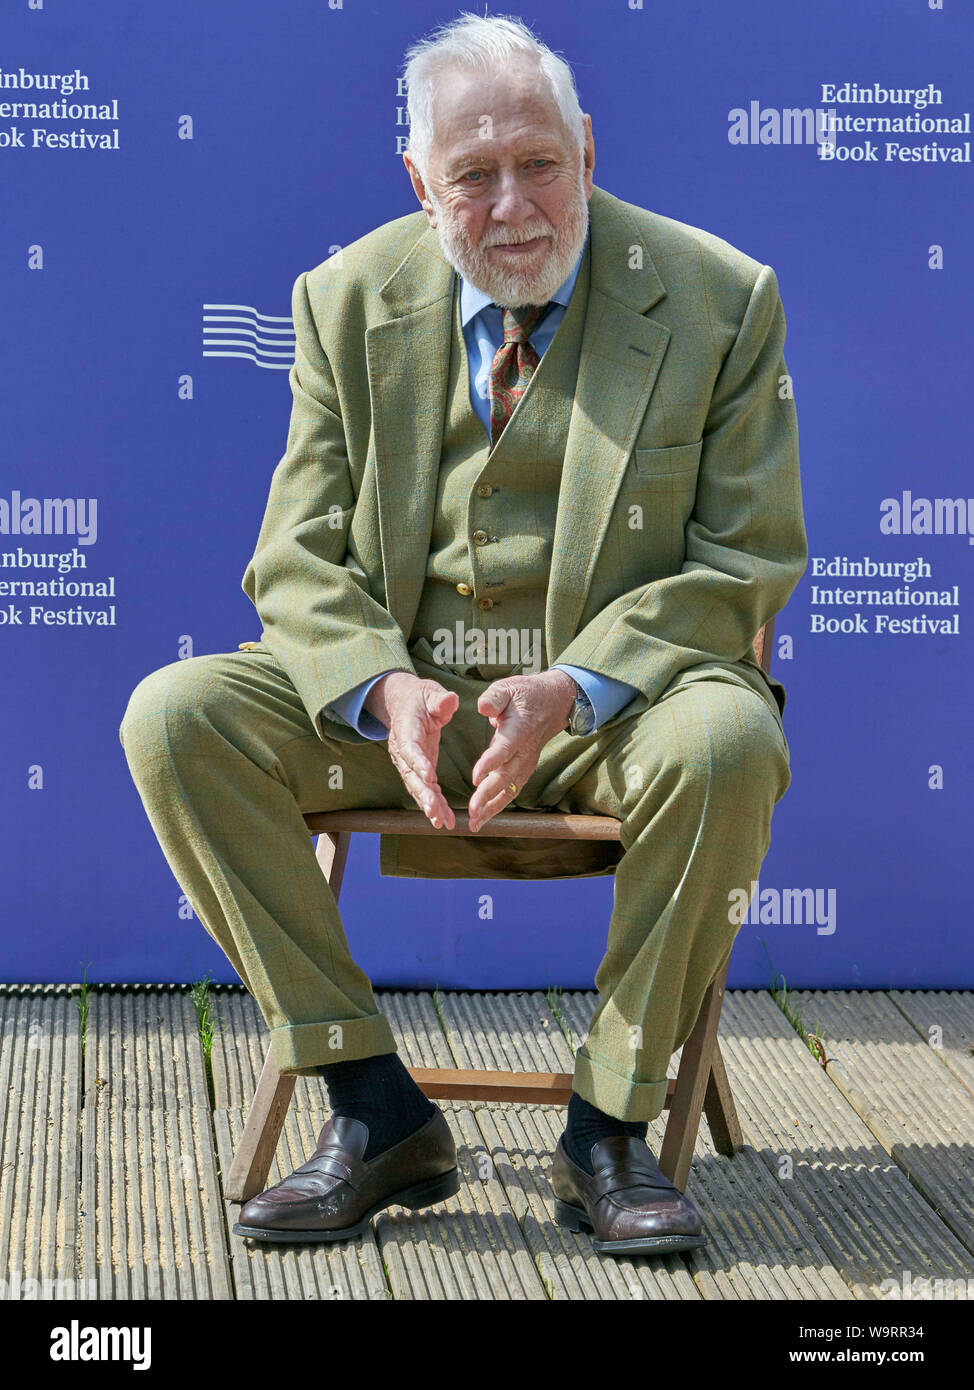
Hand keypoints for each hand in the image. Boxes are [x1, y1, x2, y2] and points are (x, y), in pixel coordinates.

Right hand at [365, 672, 458, 828]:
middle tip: (433, 810)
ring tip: (440, 822)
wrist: (406, 705)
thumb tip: (450, 700)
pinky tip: (445, 821)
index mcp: (406, 729)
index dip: (418, 762)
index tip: (429, 776)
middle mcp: (403, 750)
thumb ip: (439, 699)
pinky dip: (435, 806)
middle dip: (422, 793)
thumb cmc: (421, 698)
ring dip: (428, 806)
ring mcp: (409, 763)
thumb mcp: (430, 693)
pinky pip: (426, 790)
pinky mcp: (419, 771)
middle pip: (410, 775)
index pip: (410, 748)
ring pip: (417, 787)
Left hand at [467, 669, 576, 832]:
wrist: (554, 703)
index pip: (504, 748)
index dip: (490, 762)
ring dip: (492, 807)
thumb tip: (482, 708)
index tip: (475, 777)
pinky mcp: (524, 769)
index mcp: (519, 729)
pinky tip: (481, 818)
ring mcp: (527, 762)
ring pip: (510, 789)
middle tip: (472, 810)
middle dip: (488, 795)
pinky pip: (512, 790)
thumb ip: (494, 697)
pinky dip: (497, 806)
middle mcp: (525, 750)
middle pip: (507, 776)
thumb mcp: (509, 686)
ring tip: (474, 823)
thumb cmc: (526, 694)